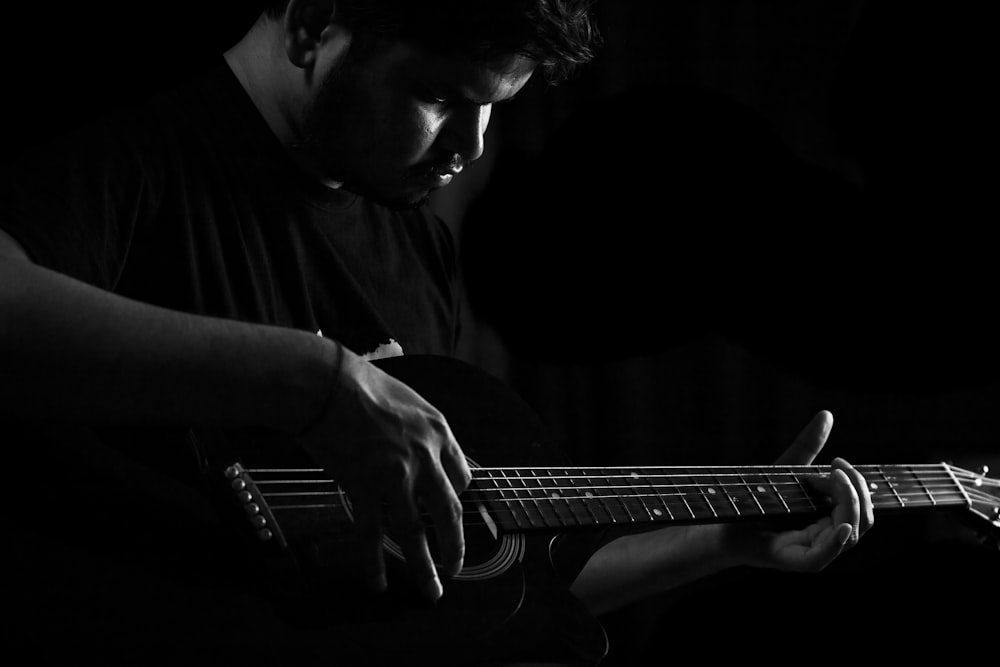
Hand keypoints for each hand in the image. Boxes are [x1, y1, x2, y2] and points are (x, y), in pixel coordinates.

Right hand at [296, 345, 470, 601]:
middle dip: (454, 546)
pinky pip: (372, 533)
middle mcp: (425, 458)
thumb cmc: (362, 384)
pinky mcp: (364, 486)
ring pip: (415, 532)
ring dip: (424, 567)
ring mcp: (396, 475)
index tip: (449, 513)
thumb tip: (425, 452)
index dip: (455, 498)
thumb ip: (422, 431)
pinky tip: (378, 582)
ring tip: (431, 591)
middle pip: (448, 512)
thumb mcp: (409, 401)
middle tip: (455, 568)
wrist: (327, 384)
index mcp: (439, 433)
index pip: (461, 476)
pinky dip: (374, 561)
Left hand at [723, 411, 873, 571]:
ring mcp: (811, 550)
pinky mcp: (793, 560)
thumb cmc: (754, 498)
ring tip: (828, 479)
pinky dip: (836, 542)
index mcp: (829, 519)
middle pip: (864, 520)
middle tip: (835, 467)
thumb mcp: (785, 468)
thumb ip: (807, 445)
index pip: (863, 506)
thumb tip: (826, 415)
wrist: (719, 520)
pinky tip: (840, 525)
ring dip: (848, 504)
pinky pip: (823, 557)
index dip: (856, 482)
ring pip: (850, 535)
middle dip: (856, 489)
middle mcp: (826, 537)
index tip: (835, 460)